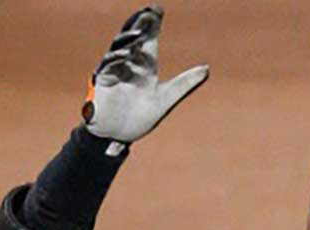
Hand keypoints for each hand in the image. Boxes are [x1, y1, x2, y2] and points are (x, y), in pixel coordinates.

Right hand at [82, 5, 208, 146]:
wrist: (120, 136)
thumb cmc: (141, 117)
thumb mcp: (167, 99)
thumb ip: (185, 83)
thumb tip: (207, 68)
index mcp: (145, 67)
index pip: (149, 40)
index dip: (153, 24)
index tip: (159, 8)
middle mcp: (129, 65)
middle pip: (132, 38)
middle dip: (139, 24)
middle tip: (149, 11)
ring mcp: (114, 71)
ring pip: (119, 48)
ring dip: (128, 40)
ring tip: (140, 33)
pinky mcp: (103, 81)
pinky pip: (108, 66)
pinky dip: (116, 58)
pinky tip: (126, 54)